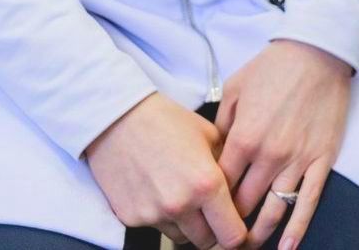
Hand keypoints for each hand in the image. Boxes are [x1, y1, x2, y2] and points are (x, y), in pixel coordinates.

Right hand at [85, 92, 247, 247]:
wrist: (118, 120)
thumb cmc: (167, 121)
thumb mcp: (211, 136)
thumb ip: (228, 168)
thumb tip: (239, 191)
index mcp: (207, 184)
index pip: (232, 236)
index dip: (238, 233)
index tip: (237, 226)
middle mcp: (180, 205)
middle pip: (207, 242)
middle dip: (213, 230)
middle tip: (211, 212)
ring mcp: (153, 214)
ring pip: (182, 237)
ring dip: (188, 225)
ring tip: (183, 196)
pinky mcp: (131, 218)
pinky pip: (156, 227)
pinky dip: (162, 217)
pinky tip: (160, 191)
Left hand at [214, 39, 352, 249]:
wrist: (318, 51)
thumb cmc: (274, 67)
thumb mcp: (234, 90)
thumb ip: (220, 127)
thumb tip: (212, 155)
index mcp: (243, 138)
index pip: (219, 185)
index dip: (208, 201)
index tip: (202, 212)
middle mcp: (269, 155)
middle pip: (243, 204)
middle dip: (229, 223)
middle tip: (220, 236)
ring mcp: (298, 159)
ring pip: (274, 210)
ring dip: (258, 233)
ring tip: (247, 245)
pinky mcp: (322, 159)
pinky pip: (309, 201)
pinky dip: (297, 228)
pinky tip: (287, 247)